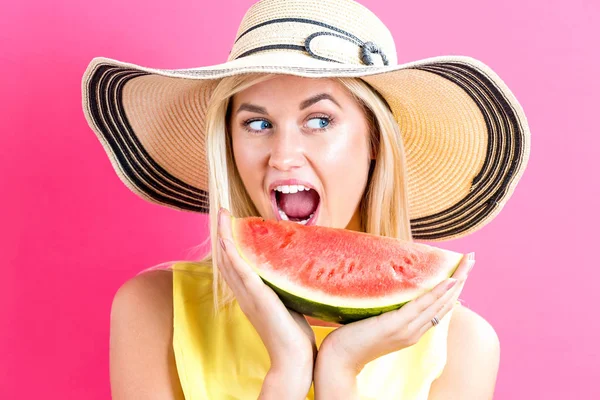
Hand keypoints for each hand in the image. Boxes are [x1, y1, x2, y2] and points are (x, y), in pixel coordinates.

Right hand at [217, 208, 316, 394]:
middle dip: (223, 235)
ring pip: (229, 262)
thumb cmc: (294, 335)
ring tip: (223, 217)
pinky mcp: (258, 299)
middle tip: (222, 213)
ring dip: (224, 237)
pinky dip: (232, 255)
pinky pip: (240, 273)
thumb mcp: (287, 302)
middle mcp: (244, 294)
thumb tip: (295, 270)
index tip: (230, 224)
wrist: (294, 359)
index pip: (234, 265)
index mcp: (250, 295)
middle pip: (226, 260)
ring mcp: (249, 296)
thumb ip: (285, 286)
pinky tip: (228, 241)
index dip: (229, 244)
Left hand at [316, 253, 474, 375]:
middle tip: (472, 258)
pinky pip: (421, 307)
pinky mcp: (395, 326)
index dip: (453, 288)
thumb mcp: (375, 321)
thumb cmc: (351, 339)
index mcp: (413, 331)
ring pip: (439, 303)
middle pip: (445, 302)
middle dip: (461, 279)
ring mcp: (407, 330)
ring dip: (456, 281)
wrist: (338, 360)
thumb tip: (391, 287)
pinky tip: (448, 280)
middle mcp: (415, 331)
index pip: (440, 307)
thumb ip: (387, 308)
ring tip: (468, 263)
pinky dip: (437, 293)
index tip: (462, 270)